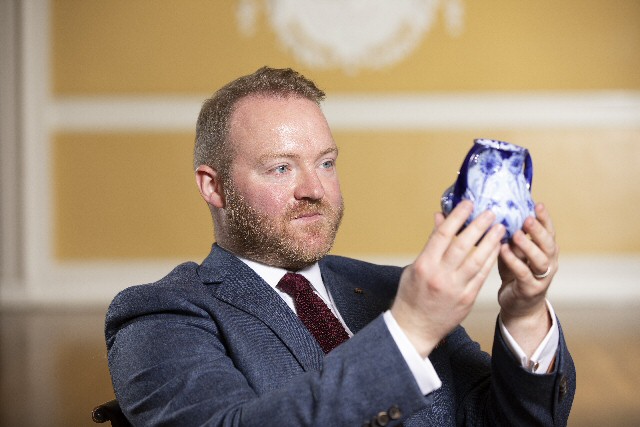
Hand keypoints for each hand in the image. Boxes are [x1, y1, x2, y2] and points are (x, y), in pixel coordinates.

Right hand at [391, 201, 504, 356]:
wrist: (414, 328)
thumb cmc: (411, 295)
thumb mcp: (415, 267)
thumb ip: (431, 244)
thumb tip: (441, 219)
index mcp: (424, 265)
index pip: (443, 235)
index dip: (457, 217)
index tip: (468, 204)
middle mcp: (440, 275)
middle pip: (463, 245)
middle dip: (479, 226)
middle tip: (490, 212)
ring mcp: (455, 288)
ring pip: (477, 260)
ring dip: (490, 242)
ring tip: (499, 228)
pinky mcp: (467, 299)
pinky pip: (482, 275)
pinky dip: (490, 260)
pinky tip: (497, 248)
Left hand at [498, 203, 557, 355]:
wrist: (519, 305)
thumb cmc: (515, 272)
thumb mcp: (515, 251)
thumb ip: (512, 236)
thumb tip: (498, 213)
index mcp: (546, 250)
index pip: (549, 231)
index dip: (545, 218)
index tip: (538, 204)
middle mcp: (549, 262)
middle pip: (549, 244)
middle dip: (538, 230)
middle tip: (527, 219)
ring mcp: (542, 277)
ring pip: (540, 260)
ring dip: (528, 246)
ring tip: (515, 235)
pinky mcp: (531, 290)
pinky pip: (524, 274)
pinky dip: (514, 262)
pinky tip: (504, 251)